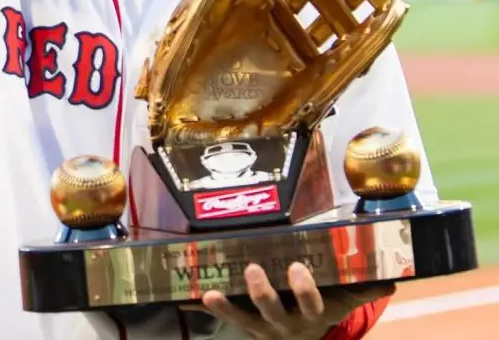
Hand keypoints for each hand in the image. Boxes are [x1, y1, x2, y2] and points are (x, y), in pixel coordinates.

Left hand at [181, 262, 394, 338]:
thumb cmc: (324, 311)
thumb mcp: (344, 303)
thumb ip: (365, 290)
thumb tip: (395, 277)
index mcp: (314, 314)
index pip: (313, 304)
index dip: (304, 289)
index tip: (298, 268)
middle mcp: (287, 323)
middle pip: (275, 311)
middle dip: (264, 292)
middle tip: (254, 269)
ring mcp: (264, 327)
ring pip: (248, 317)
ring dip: (232, 304)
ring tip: (215, 288)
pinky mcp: (247, 325)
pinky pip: (229, 318)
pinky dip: (214, 308)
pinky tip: (198, 296)